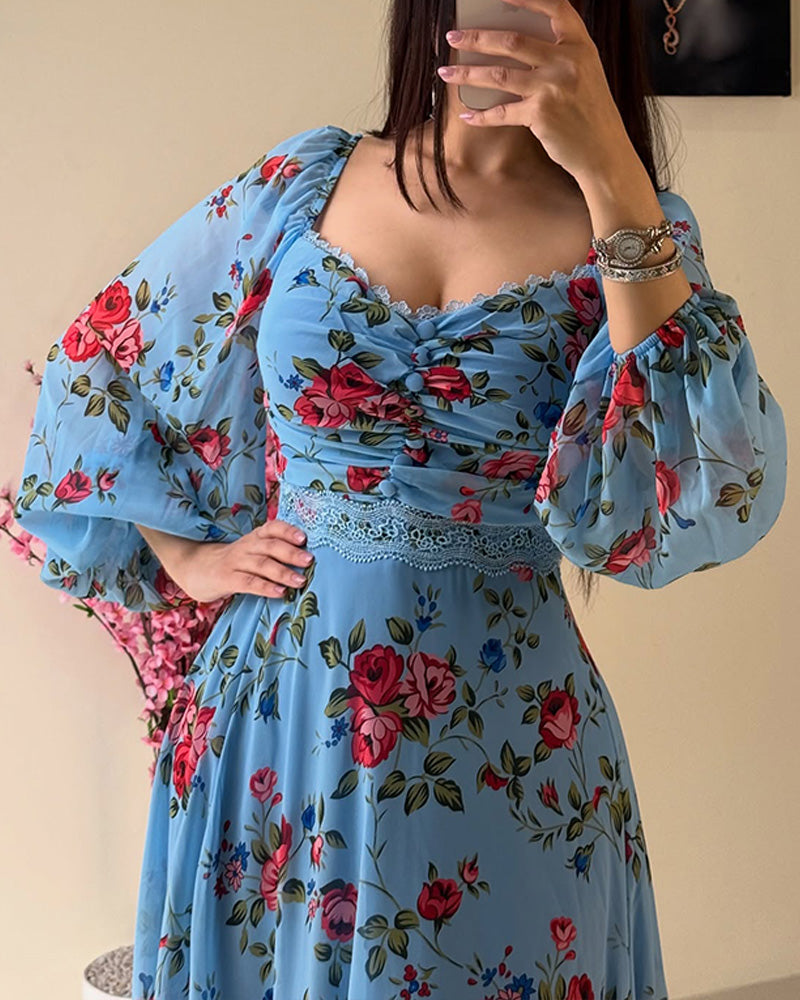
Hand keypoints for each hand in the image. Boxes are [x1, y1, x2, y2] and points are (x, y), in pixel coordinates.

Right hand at [171, 519, 314, 603]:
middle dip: (291, 553)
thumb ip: (272, 552)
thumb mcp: (250, 551)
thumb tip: (306, 560)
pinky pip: (248, 582)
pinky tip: (279, 592)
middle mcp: (246, 546)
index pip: (272, 528)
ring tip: (300, 580)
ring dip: (283, 572)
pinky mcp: (226, 579)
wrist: (193, 567)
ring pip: (261, 564)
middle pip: (270, 546)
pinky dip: (265, 587)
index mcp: (254, 537)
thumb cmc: (232, 561)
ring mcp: (235, 562)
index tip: (304, 537)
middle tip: (309, 560)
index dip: (288, 531)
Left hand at [439, 0, 635, 183]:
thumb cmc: (591, 115)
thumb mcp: (586, 74)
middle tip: (453, 36)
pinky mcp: (540, 114)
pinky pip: (501, 112)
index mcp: (580, 46)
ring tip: (447, 72)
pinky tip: (467, 116)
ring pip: (499, 74)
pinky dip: (481, 116)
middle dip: (477, 37)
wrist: (604, 152)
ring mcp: (552, 87)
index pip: (554, 8)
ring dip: (467, 73)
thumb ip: (559, 56)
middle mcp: (566, 61)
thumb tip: (513, 47)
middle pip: (512, 41)